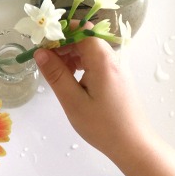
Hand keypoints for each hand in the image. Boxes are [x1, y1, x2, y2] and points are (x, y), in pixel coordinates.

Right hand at [33, 36, 151, 157]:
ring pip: (89, 50)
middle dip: (63, 44)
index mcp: (102, 60)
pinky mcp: (116, 78)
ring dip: (70, 55)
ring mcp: (116, 68)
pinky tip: (71, 80)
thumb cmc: (103, 125)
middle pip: (85, 38)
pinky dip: (80, 64)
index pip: (81, 30)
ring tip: (56, 73)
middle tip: (45, 62)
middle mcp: (112, 58)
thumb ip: (56, 74)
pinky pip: (96, 62)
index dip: (60, 32)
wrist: (134, 145)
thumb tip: (40, 52)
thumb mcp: (73, 101)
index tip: (43, 46)